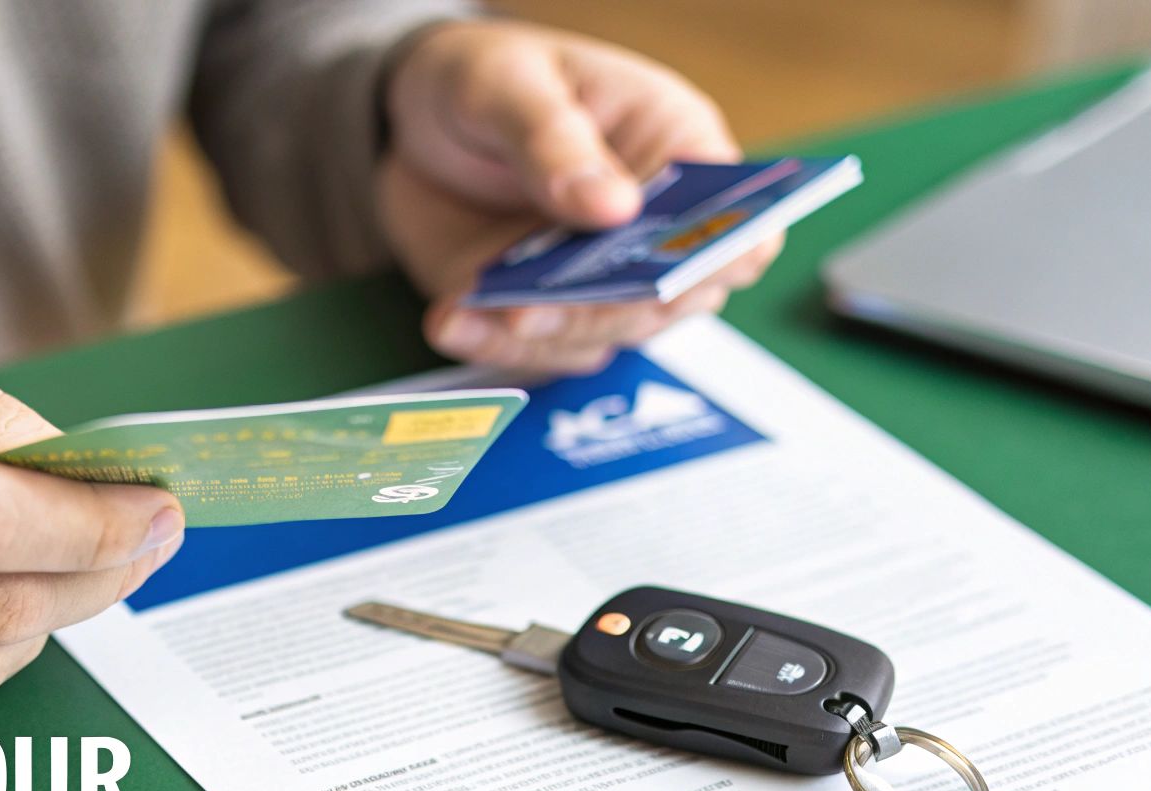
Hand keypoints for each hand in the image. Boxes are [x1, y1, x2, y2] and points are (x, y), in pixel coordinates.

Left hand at [380, 20, 782, 372]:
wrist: (412, 123)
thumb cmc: (490, 80)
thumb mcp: (510, 83)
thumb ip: (554, 138)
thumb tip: (613, 207)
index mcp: (677, 153)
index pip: (737, 222)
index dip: (721, 257)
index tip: (676, 274)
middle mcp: (650, 232)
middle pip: (668, 300)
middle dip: (605, 310)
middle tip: (536, 308)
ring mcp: (595, 282)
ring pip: (599, 336)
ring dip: (540, 336)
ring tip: (469, 313)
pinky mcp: (538, 314)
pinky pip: (529, 351)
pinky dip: (488, 344)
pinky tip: (448, 319)